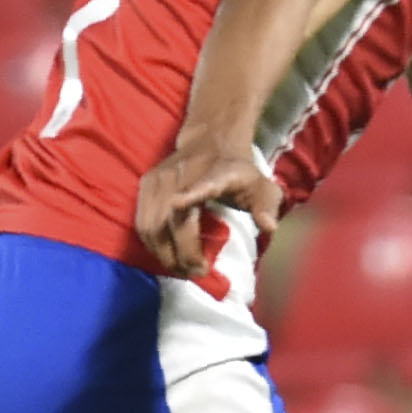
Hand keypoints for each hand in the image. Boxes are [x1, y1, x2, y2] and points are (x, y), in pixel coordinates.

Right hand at [135, 135, 280, 276]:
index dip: (191, 192)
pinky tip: (167, 255)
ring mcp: (161, 177)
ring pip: (153, 224)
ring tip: (182, 268)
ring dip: (165, 253)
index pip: (204, 182)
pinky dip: (152, 244)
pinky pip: (142, 222)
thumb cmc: (238, 172)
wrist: (211, 141)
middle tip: (198, 272)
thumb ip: (267, 206)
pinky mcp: (147, 183)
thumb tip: (269, 226)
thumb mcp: (262, 186)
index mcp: (217, 171)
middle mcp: (184, 171)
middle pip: (174, 217)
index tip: (179, 204)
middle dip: (183, 251)